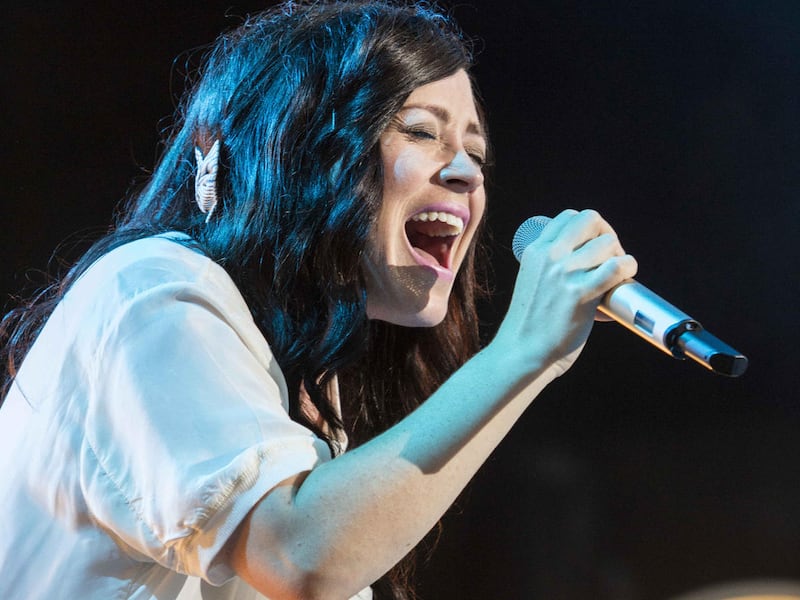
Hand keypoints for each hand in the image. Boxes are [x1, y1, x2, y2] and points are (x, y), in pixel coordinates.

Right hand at [492, 209, 637, 378]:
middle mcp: (549, 256)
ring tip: (615, 277)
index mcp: (536, 250)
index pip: (570, 216)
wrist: (521, 352)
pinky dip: (628, 269)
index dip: (590, 228)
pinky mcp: (580, 294)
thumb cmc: (531, 323)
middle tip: (608, 259)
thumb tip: (586, 259)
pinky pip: (616, 267)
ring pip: (608, 243)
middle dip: (607, 236)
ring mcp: (564, 273)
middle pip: (592, 220)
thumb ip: (550, 266)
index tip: (594, 247)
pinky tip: (624, 280)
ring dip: (619, 257)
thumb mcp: (532, 280)